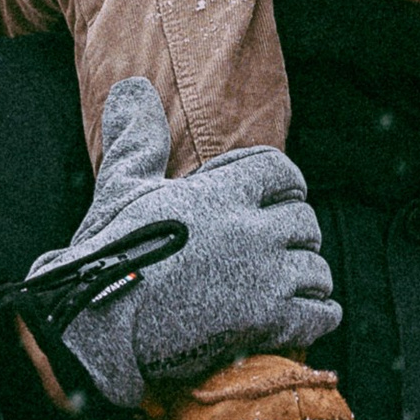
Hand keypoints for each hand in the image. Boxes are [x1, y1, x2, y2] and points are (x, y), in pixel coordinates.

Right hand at [25, 77, 339, 413]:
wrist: (98, 331)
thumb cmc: (107, 257)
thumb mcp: (121, 189)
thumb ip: (139, 139)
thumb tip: (133, 88)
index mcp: (222, 193)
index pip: (281, 172)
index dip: (280, 185)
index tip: (272, 199)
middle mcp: (253, 231)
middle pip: (305, 221)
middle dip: (292, 233)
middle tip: (272, 249)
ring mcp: (266, 280)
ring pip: (317, 269)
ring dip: (304, 277)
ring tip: (283, 287)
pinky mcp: (269, 325)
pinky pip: (320, 314)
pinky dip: (314, 316)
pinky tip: (297, 319)